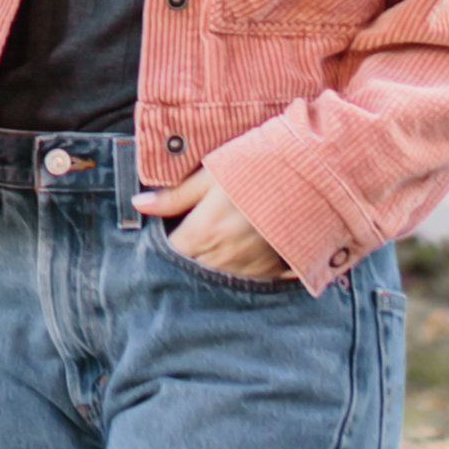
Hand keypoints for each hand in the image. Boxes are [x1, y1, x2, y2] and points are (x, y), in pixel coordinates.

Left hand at [140, 172, 296, 283]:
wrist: (309, 175)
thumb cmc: (256, 168)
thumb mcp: (211, 175)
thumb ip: (174, 196)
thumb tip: (139, 205)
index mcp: (204, 231)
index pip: (172, 253)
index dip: (170, 244)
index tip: (175, 232)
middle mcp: (225, 256)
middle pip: (193, 270)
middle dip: (190, 257)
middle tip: (198, 236)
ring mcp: (250, 267)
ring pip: (219, 278)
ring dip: (215, 266)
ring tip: (223, 242)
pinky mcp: (272, 271)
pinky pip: (248, 280)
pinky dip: (242, 270)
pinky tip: (245, 252)